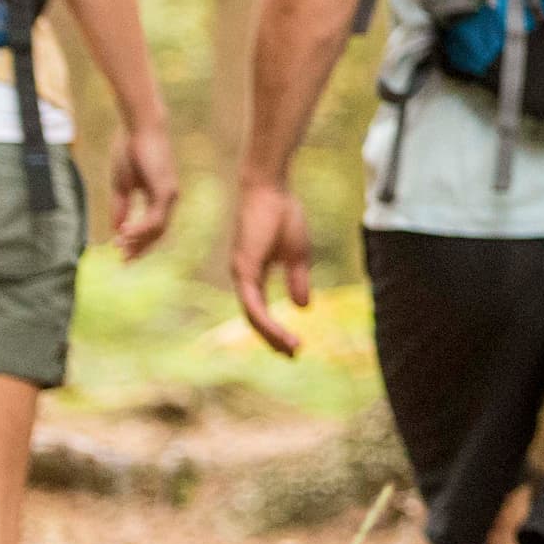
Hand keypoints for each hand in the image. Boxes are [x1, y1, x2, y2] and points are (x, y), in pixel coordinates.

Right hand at [109, 116, 180, 260]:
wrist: (139, 128)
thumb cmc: (129, 150)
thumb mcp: (122, 185)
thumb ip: (121, 208)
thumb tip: (117, 230)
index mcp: (158, 196)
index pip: (152, 227)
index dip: (138, 242)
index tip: (123, 255)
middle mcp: (168, 198)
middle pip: (158, 233)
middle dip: (140, 248)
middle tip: (124, 261)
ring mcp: (170, 195)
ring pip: (157, 229)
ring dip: (138, 241)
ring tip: (121, 247)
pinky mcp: (166, 191)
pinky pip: (155, 219)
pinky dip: (141, 229)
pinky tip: (125, 233)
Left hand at [232, 179, 313, 355]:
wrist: (270, 188)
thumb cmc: (282, 214)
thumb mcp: (297, 254)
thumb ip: (297, 280)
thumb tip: (302, 306)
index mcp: (253, 274)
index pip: (259, 311)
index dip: (275, 330)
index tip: (294, 346)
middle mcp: (243, 277)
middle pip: (254, 319)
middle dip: (273, 340)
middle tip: (292, 355)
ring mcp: (241, 272)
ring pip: (252, 316)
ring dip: (271, 336)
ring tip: (291, 349)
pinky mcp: (244, 267)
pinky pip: (253, 303)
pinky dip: (266, 321)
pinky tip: (280, 332)